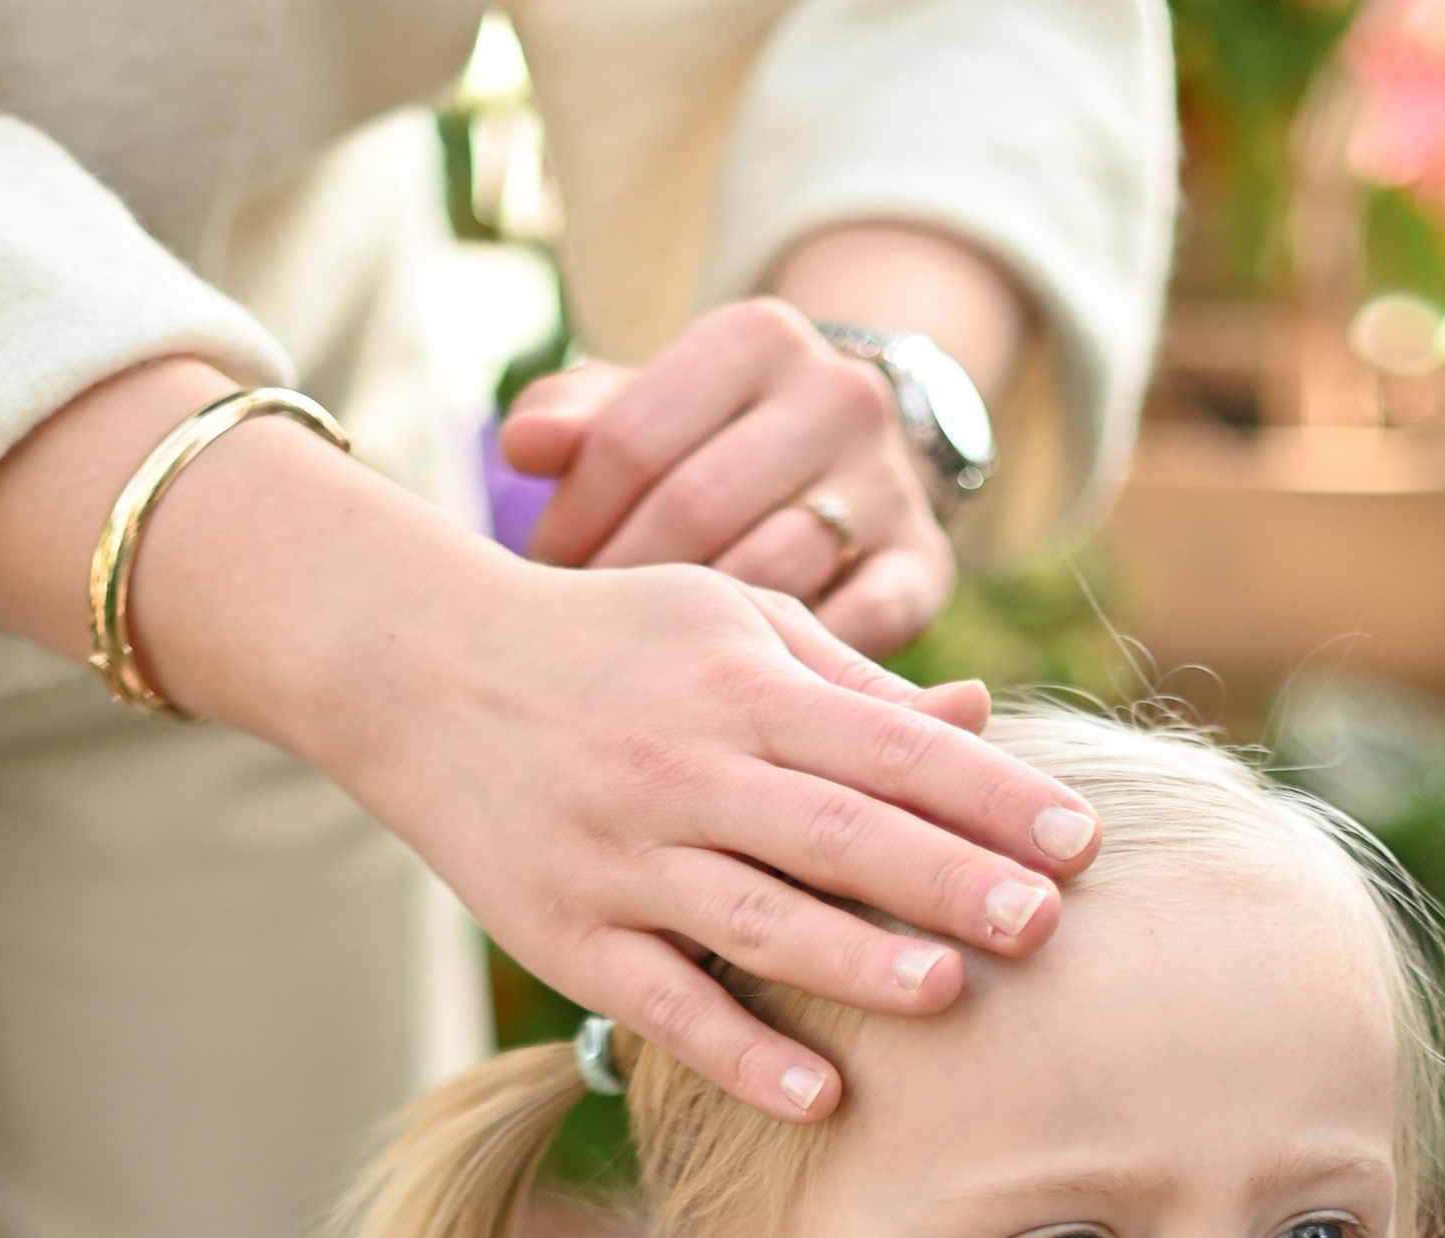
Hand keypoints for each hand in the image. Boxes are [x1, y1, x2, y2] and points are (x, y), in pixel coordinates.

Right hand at [344, 552, 1098, 1117]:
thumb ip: (853, 684)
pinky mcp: (567, 934)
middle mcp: (685, 769)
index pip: (890, 746)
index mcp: (742, 686)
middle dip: (945, 878)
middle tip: (1044, 925)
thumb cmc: (609, 645)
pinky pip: (665, 1002)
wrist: (418, 665)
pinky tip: (821, 1098)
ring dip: (854, 962)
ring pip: (755, 918)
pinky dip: (740, 1053)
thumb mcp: (730, 624)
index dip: (989, 794)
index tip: (1080, 840)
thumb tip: (980, 718)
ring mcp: (621, 857)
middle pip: (838, 832)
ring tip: (950, 994)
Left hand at [506, 300, 951, 657]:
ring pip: (770, 573)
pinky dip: (790, 668)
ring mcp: (891, 481)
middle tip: (580, 638)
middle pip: (696, 508)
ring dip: (695, 638)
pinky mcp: (924, 566)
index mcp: (756, 336)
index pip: (633, 440)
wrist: (849, 465)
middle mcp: (837, 393)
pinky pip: (852, 627)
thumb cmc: (711, 445)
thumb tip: (520, 447)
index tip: (544, 573)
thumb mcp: (645, 411)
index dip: (574, 520)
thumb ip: (578, 419)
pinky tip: (733, 694)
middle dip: (624, 581)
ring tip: (640, 668)